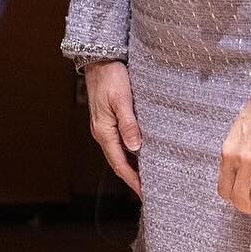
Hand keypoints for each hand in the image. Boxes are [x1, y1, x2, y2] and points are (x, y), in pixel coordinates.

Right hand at [84, 60, 141, 196]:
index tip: (145, 193)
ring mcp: (104, 126)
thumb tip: (135, 148)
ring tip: (149, 174)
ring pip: (119, 152)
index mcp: (104, 131)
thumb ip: (128, 124)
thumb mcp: (122, 100)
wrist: (100, 59)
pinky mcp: (108, 119)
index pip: (119, 163)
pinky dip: (130, 151)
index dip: (132, 180)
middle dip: (133, 176)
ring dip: (132, 164)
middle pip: (118, 161)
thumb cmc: (111, 77)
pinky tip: (141, 151)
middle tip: (150, 188)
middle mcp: (102, 131)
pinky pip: (119, 141)